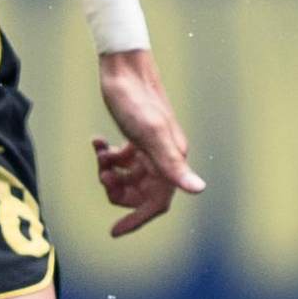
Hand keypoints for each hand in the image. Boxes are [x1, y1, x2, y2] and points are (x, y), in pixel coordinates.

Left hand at [92, 48, 206, 235]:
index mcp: (171, 159)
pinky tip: (98, 141)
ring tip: (100, 156)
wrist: (123, 68)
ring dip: (111, 172)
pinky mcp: (137, 136)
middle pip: (142, 192)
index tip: (114, 231)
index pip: (158, 202)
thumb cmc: (135, 100)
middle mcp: (164, 155)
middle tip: (102, 175)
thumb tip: (199, 189)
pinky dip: (108, 155)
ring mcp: (150, 146)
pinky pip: (123, 159)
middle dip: (119, 190)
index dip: (137, 218)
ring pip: (130, 177)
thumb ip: (172, 164)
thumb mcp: (150, 135)